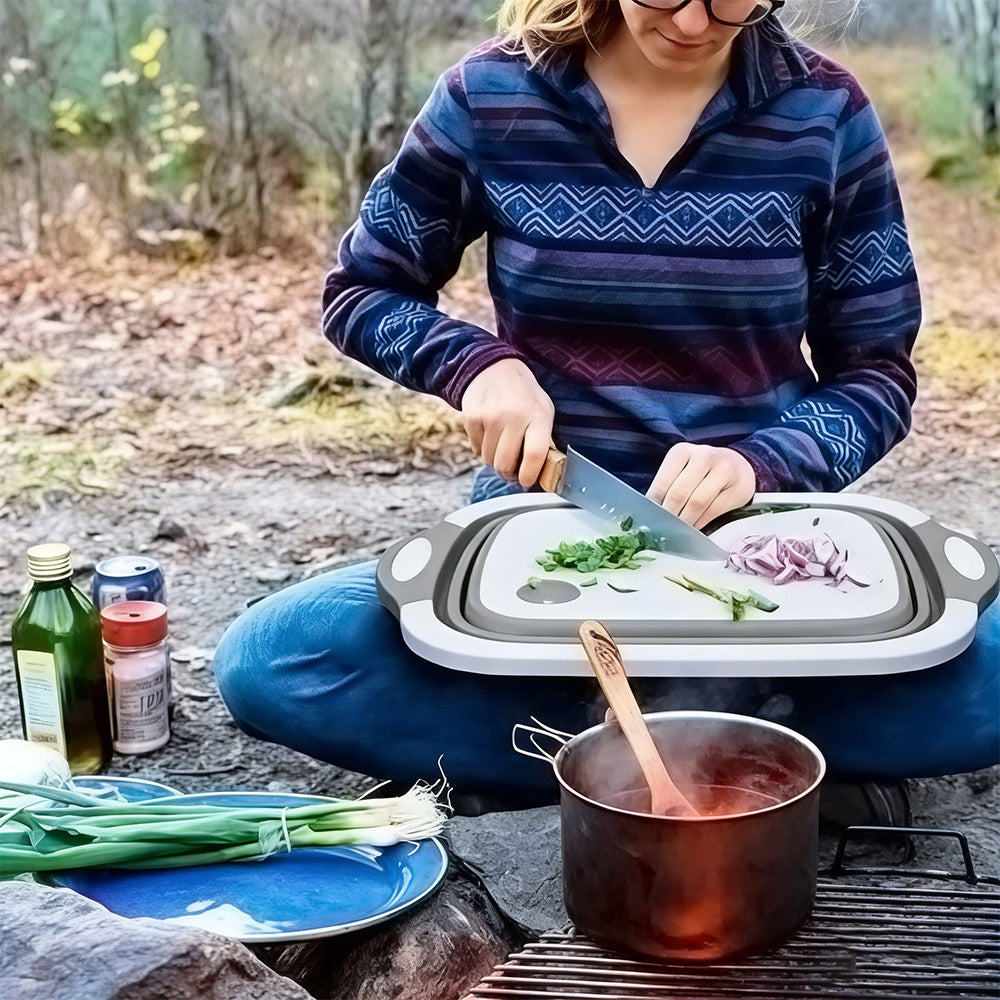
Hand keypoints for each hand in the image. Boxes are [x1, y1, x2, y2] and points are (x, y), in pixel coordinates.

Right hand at [460, 358, 554, 487]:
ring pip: (489, 460)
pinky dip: (483, 450)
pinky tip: (490, 437)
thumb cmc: (524, 395)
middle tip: (513, 471)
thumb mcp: (543, 411)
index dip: (529, 475)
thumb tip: (543, 471)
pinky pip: (476, 450)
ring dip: (495, 461)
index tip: (527, 481)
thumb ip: (543, 439)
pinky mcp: (471, 418)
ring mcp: (489, 417)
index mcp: (537, 416)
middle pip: (505, 464)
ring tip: (502, 450)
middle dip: (509, 474)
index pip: (534, 455)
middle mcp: (513, 416)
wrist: (495, 368)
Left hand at [646, 443, 754, 529]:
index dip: (655, 503)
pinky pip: (713, 510)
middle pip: (679, 492)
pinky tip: (694, 528)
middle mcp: (703, 456)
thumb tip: (650, 512)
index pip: (663, 481)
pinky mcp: (738, 487)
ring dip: (685, 520)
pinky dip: (701, 522)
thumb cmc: (702, 471)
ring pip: (697, 502)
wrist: (738, 466)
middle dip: (669, 514)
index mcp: (682, 451)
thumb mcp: (682, 470)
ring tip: (678, 531)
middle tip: (663, 529)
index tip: (650, 518)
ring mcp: (723, 470)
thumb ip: (667, 486)